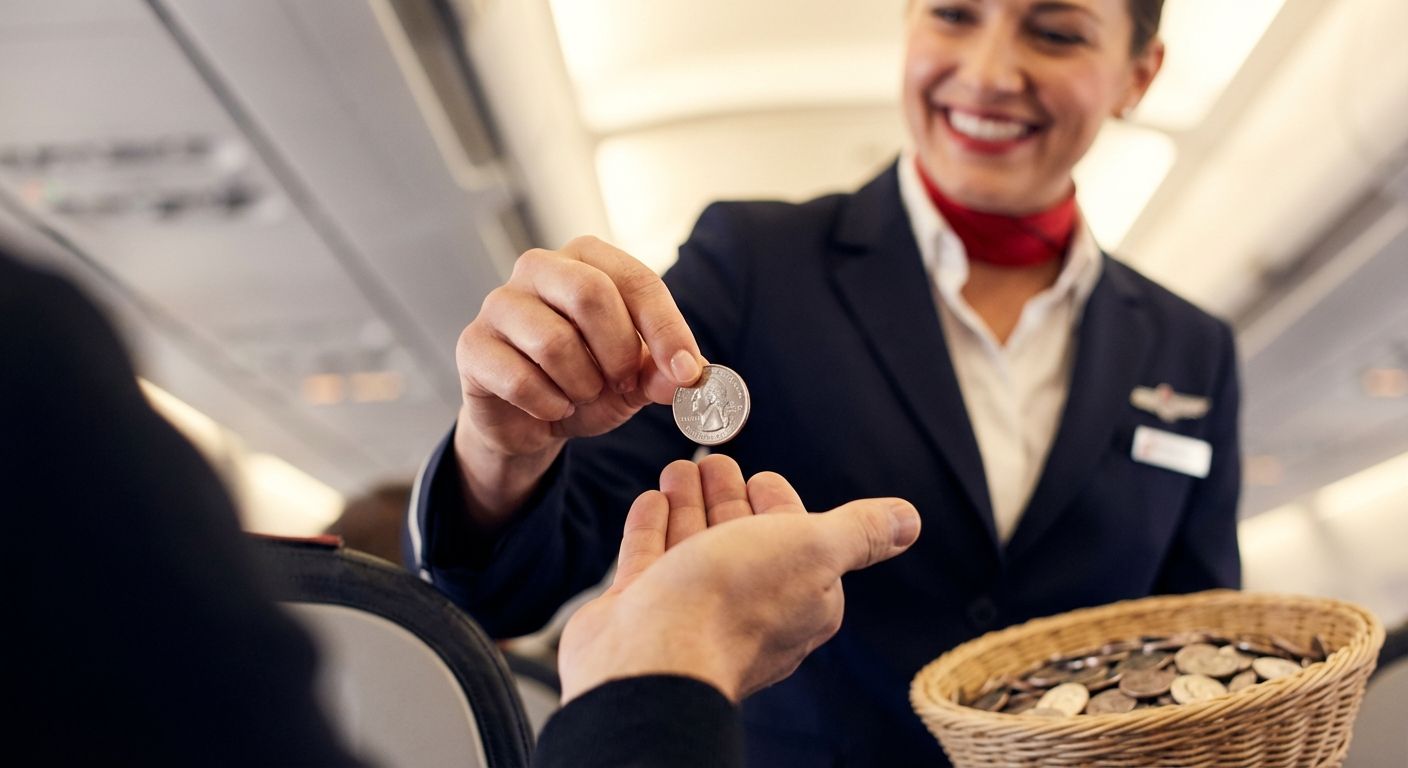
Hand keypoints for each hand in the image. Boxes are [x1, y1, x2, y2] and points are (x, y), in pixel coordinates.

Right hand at [453, 236, 704, 521]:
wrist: (530, 420)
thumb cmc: (586, 380)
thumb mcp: (634, 378)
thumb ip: (661, 371)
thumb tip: (685, 374)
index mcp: (586, 259)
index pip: (635, 279)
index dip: (667, 328)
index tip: (687, 372)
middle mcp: (539, 268)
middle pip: (589, 293)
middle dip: (618, 351)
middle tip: (625, 384)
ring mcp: (499, 304)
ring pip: (554, 342)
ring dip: (583, 384)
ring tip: (583, 394)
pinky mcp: (473, 345)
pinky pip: (521, 380)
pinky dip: (549, 404)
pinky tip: (552, 407)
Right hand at [557, 459, 920, 703]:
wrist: (654, 656)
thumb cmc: (735, 603)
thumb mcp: (814, 549)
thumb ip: (858, 532)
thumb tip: (909, 522)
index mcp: (799, 598)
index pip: (795, 541)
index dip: (780, 505)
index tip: (762, 476)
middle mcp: (746, 607)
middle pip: (740, 539)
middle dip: (729, 497)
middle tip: (714, 460)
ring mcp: (690, 609)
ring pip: (693, 545)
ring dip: (689, 503)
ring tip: (680, 469)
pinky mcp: (642, 609)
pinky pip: (649, 560)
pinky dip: (652, 527)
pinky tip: (652, 499)